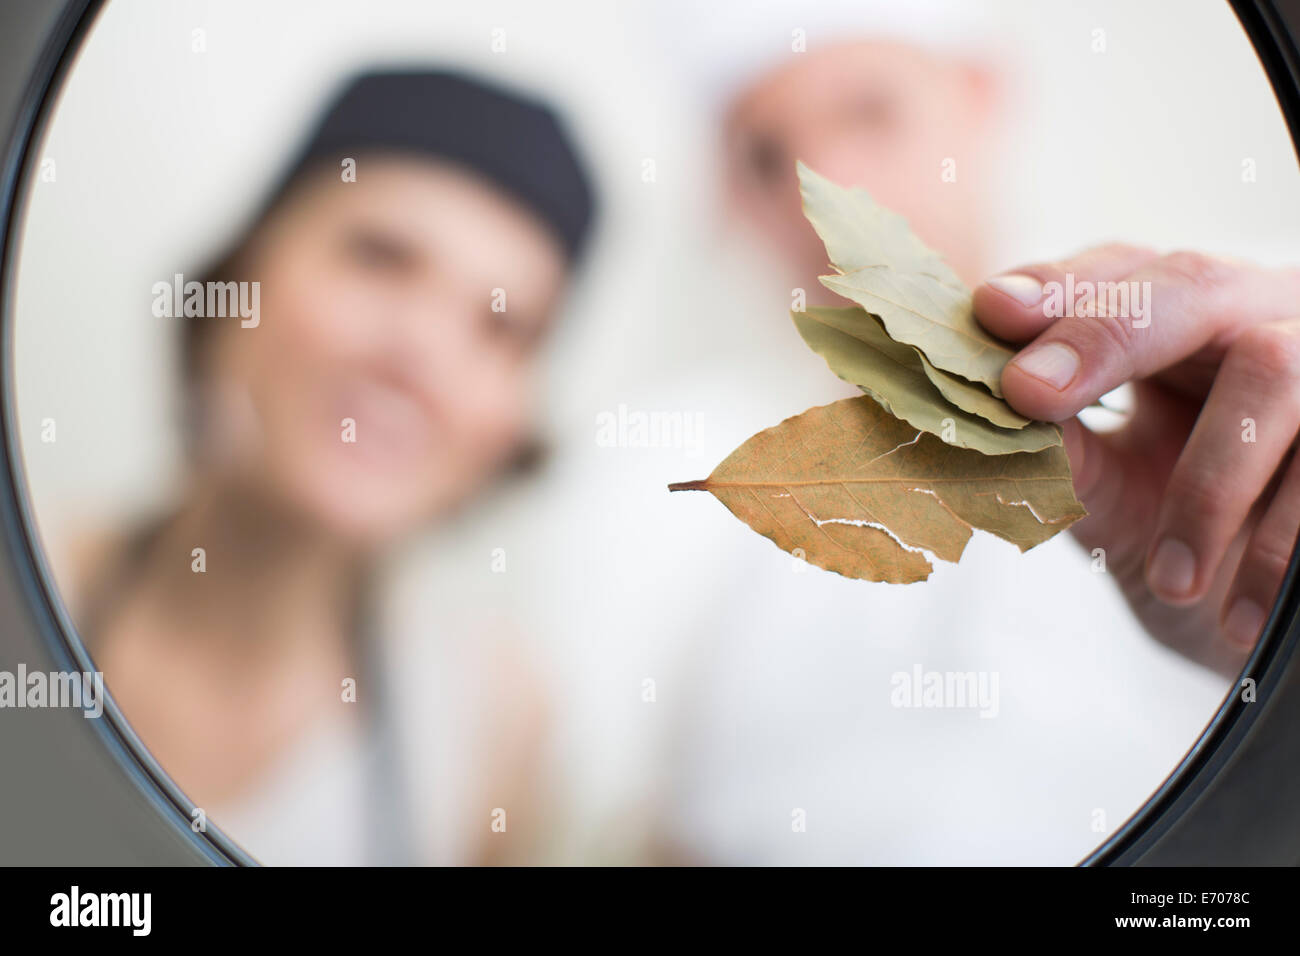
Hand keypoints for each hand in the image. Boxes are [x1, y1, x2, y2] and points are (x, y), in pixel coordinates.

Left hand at [973, 245, 1299, 675]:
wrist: (1257, 614)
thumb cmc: (1179, 536)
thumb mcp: (1111, 494)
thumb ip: (1064, 454)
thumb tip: (1000, 413)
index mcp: (1181, 322)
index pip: (1118, 272)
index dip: (1057, 286)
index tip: (992, 310)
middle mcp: (1258, 317)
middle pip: (1193, 282)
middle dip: (1105, 333)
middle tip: (1031, 392)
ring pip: (1273, 370)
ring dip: (1209, 483)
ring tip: (1172, 581)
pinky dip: (1277, 546)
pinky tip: (1238, 614)